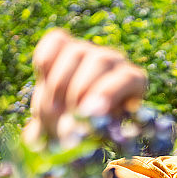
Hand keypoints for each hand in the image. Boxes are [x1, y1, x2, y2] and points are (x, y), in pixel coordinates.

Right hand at [23, 29, 147, 148]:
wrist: (59, 126)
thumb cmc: (83, 133)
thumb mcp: (91, 135)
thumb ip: (92, 126)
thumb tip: (87, 116)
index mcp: (133, 83)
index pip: (129, 77)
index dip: (109, 92)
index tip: (91, 113)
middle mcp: (115, 62)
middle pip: (102, 60)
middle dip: (81, 88)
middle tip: (68, 114)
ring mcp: (89, 50)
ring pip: (77, 52)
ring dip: (60, 83)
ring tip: (54, 109)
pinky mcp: (63, 44)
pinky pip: (56, 42)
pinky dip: (47, 60)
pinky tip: (43, 80)